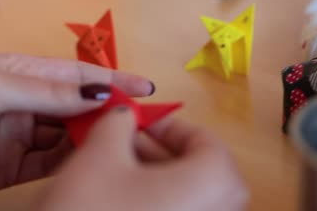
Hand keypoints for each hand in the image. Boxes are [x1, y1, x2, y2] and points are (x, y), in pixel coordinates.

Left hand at [0, 53, 153, 198]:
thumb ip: (47, 92)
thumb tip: (99, 94)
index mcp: (24, 73)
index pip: (76, 76)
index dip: (111, 81)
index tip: (145, 89)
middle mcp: (31, 103)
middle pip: (79, 106)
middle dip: (109, 112)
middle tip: (143, 123)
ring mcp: (26, 136)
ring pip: (72, 135)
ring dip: (96, 137)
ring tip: (124, 143)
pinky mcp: (19, 167)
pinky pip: (55, 161)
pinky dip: (76, 160)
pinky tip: (94, 160)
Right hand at [39, 107, 247, 210]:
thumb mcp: (100, 154)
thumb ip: (118, 122)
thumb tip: (124, 115)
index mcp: (216, 184)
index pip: (205, 141)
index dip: (170, 126)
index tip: (138, 122)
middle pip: (197, 171)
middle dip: (158, 151)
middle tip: (123, 142)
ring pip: (184, 196)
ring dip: (153, 176)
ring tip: (114, 166)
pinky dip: (155, 202)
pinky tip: (120, 197)